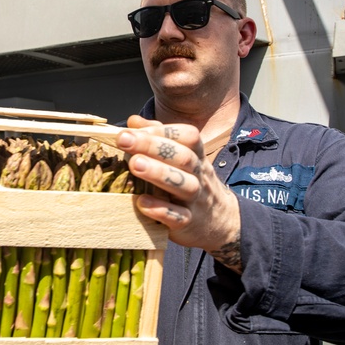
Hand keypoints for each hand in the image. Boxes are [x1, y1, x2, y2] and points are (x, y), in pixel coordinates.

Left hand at [116, 116, 242, 272]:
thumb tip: (133, 121)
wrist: (220, 222)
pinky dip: (160, 210)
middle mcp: (199, 175)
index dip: (163, 130)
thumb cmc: (191, 182)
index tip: (132, 129)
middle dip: (152, 146)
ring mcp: (196, 200)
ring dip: (157, 173)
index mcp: (196, 156)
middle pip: (183, 157)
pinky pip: (179, 216)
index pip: (188, 136)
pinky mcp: (189, 223)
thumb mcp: (182, 158)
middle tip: (124, 140)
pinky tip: (142, 202)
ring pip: (184, 184)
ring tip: (134, 164)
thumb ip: (159, 139)